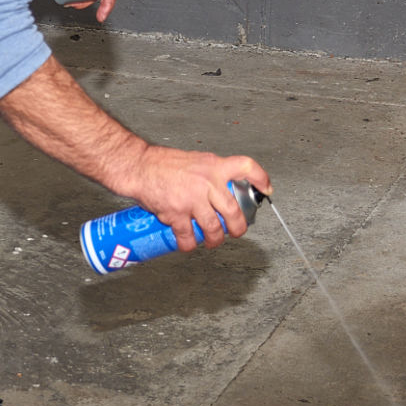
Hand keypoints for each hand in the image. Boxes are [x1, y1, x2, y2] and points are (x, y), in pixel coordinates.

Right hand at [123, 146, 270, 251]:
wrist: (138, 167)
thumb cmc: (163, 163)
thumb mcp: (195, 161)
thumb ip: (210, 174)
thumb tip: (222, 190)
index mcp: (213, 166)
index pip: (246, 167)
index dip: (260, 178)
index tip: (266, 189)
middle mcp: (206, 182)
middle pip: (233, 211)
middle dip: (237, 228)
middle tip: (236, 232)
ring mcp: (192, 199)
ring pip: (213, 228)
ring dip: (214, 240)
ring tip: (212, 241)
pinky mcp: (176, 213)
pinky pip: (188, 236)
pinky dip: (188, 244)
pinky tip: (188, 244)